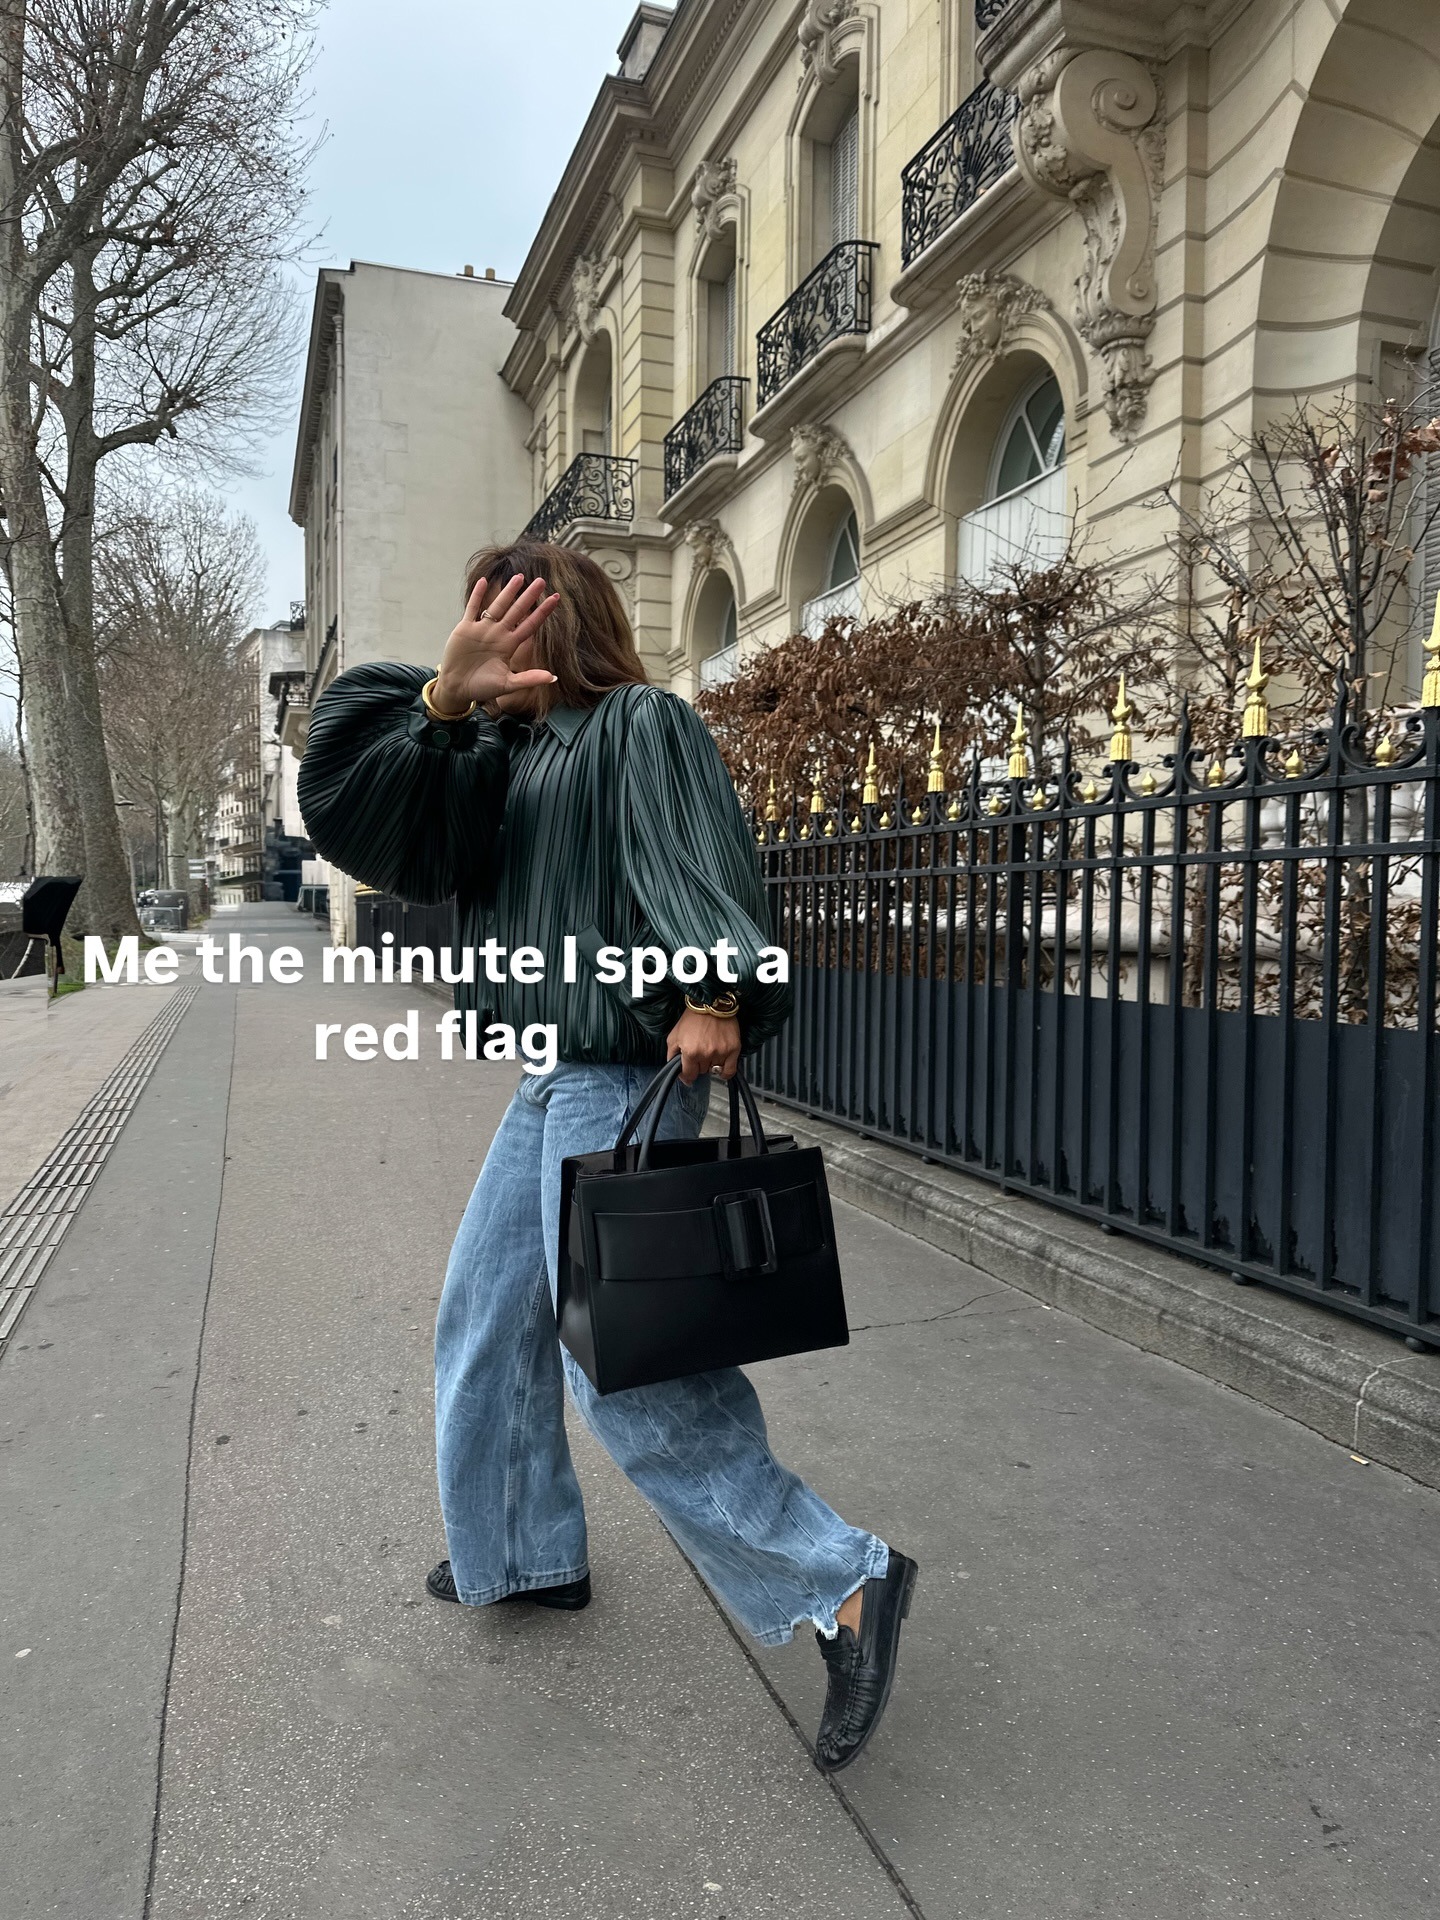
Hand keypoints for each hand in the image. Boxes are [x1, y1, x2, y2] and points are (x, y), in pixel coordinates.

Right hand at [433, 572, 560, 714]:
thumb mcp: (507, 684)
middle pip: (517, 611)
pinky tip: (484, 581)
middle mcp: (498, 634)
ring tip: (519, 577)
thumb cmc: (483, 687)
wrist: (457, 688)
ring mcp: (482, 629)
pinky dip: (477, 595)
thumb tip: (553, 678)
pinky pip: (472, 608)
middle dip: (528, 596)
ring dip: (507, 592)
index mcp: (509, 645)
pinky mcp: (465, 628)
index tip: (556, 599)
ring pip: (497, 606)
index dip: (542, 612)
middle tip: (541, 580)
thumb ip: (528, 679)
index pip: (530, 625)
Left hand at [666, 1009, 740, 1084]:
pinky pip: (730, 1071)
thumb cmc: (692, 1018)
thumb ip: (671, 1054)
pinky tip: (721, 1067)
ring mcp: (721, 1052)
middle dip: (699, 1065)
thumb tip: (675, 1070)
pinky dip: (725, 1072)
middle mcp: (706, 1054)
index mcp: (690, 1052)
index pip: (689, 1075)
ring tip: (709, 1051)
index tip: (687, 1074)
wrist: (711, 1003)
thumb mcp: (674, 1035)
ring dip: (711, 1064)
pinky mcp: (733, 1049)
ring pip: (714, 1070)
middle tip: (699, 1053)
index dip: (686, 1076)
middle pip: (702, 1072)